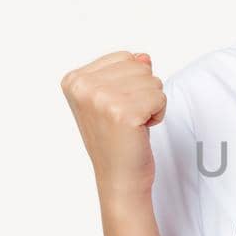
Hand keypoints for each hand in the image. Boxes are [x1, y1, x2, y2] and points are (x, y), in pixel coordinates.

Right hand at [61, 50, 165, 201]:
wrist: (119, 178)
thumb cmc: (117, 139)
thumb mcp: (114, 98)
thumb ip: (127, 72)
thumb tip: (144, 57)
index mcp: (74, 80)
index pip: (125, 57)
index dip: (131, 83)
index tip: (116, 108)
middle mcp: (83, 87)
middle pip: (139, 66)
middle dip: (143, 92)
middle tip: (127, 118)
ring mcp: (101, 99)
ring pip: (152, 80)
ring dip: (151, 104)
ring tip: (133, 124)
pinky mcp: (123, 113)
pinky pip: (160, 97)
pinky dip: (158, 114)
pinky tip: (141, 130)